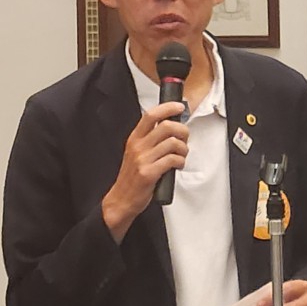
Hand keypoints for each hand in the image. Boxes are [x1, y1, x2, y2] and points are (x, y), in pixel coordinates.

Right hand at [101, 101, 188, 241]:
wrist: (122, 198)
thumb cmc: (133, 176)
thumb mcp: (137, 152)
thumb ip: (151, 139)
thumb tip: (172, 126)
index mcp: (135, 138)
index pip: (151, 115)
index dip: (167, 108)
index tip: (179, 107)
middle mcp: (138, 146)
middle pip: (167, 127)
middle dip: (183, 131)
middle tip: (184, 139)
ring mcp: (143, 159)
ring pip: (173, 143)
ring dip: (184, 149)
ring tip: (181, 156)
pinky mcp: (149, 173)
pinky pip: (172, 160)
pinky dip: (181, 161)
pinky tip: (177, 165)